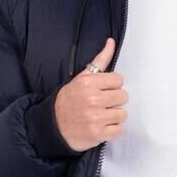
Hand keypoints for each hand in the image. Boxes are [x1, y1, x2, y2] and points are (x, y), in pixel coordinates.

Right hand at [53, 37, 128, 152]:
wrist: (54, 126)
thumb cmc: (69, 100)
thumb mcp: (81, 78)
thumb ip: (99, 61)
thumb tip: (111, 42)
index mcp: (88, 83)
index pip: (118, 80)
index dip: (112, 86)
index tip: (103, 91)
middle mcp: (92, 99)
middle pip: (123, 96)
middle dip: (114, 101)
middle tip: (102, 104)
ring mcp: (96, 118)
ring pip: (122, 114)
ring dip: (114, 116)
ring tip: (101, 115)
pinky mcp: (98, 134)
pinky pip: (119, 130)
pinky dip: (112, 130)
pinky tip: (101, 126)